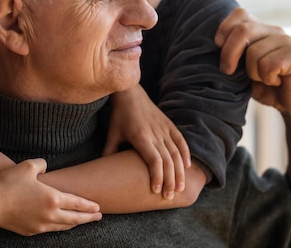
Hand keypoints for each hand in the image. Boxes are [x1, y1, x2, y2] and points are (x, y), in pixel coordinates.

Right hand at [0, 158, 101, 235]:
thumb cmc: (8, 184)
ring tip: (81, 220)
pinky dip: (59, 226)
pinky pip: (50, 229)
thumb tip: (45, 166)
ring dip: (75, 223)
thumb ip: (41, 164)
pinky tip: (59, 224)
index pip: (77, 203)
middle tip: (98, 216)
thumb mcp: (27, 166)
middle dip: (88, 218)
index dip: (89, 205)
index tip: (98, 207)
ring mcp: (40, 225)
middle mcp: (50, 215)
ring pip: (63, 226)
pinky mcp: (30, 231)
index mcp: (53, 198)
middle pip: (75, 219)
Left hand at [105, 84, 190, 199]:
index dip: (157, 176)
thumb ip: (108, 153)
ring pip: (176, 153)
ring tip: (180, 188)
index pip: (154, 160)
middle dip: (170, 181)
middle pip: (167, 160)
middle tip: (169, 197)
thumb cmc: (119, 116)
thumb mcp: (112, 134)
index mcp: (141, 136)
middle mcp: (155, 133)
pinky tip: (187, 166)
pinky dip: (185, 153)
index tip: (156, 191)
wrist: (130, 93)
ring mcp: (164, 128)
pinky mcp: (169, 124)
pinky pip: (180, 140)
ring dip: (179, 172)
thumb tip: (102, 171)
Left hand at [215, 7, 290, 119]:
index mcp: (260, 30)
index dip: (225, 28)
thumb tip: (213, 48)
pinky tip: (277, 81)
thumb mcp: (243, 69)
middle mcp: (274, 31)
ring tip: (266, 79)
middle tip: (228, 71)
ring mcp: (286, 41)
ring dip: (253, 73)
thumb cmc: (266, 86)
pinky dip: (268, 79)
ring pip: (254, 52)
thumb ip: (233, 55)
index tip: (218, 47)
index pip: (240, 13)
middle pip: (242, 31)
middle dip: (229, 54)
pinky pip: (268, 65)